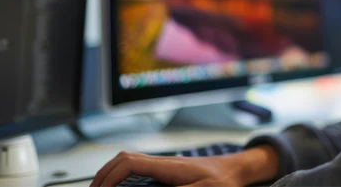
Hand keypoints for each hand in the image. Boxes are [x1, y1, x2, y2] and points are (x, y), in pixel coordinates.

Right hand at [90, 146, 278, 186]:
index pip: (130, 163)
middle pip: (123, 159)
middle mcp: (163, 162)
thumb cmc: (223, 181)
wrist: (237, 170)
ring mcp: (164, 165)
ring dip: (112, 174)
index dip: (110, 176)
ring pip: (129, 162)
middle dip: (103, 175)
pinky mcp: (166, 171)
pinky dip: (123, 177)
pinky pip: (138, 168)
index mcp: (168, 166)